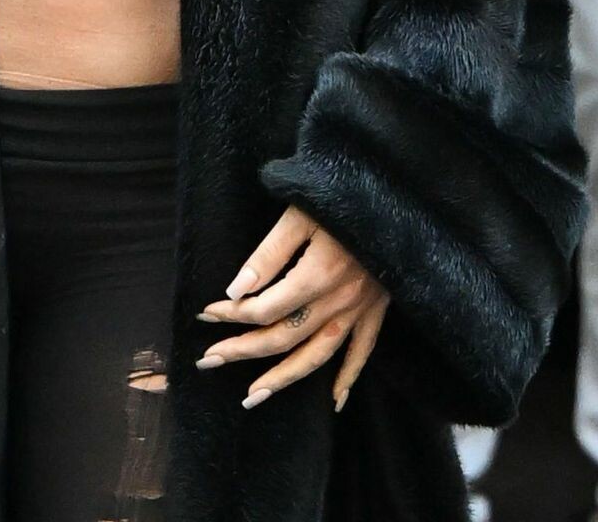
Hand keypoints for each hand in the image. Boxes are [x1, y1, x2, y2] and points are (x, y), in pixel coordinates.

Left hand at [196, 206, 388, 412]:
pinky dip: (349, 378)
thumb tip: (236, 289)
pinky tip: (334, 400)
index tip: (207, 313)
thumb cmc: (339, 197)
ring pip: (317, 354)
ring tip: (252, 396)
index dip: (232, 313)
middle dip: (242, 350)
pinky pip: (363, 352)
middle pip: (284, 337)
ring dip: (283, 379)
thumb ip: (268, 254)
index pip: (265, 308)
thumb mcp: (299, 215)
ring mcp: (359, 309)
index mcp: (317, 275)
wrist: (390, 196)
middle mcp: (338, 300)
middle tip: (208, 360)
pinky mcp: (376, 309)